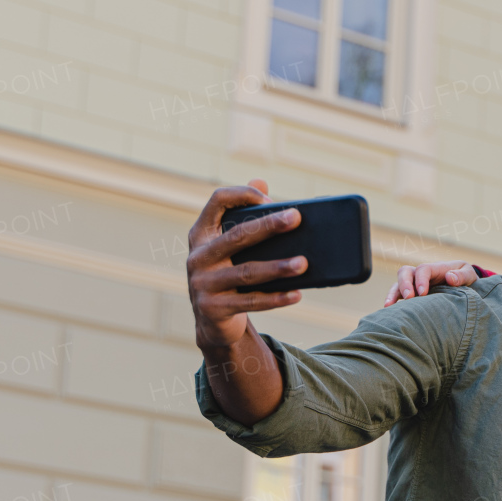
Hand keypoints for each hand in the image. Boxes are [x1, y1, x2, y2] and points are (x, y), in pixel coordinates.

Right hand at [186, 179, 306, 348]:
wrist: (212, 320)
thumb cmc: (227, 273)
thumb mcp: (229, 246)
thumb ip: (243, 214)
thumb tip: (261, 180)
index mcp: (201, 234)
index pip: (217, 201)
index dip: (242, 194)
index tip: (268, 198)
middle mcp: (197, 257)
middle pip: (237, 236)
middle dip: (268, 226)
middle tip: (296, 218)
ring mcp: (202, 284)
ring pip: (247, 273)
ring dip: (278, 268)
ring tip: (303, 263)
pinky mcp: (214, 309)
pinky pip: (250, 302)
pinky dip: (276, 298)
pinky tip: (297, 294)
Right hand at [384, 261, 477, 305]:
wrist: (464, 286)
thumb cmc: (465, 278)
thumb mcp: (469, 274)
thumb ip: (462, 275)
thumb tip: (450, 278)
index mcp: (435, 268)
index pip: (424, 269)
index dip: (421, 279)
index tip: (423, 293)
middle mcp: (421, 275)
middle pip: (406, 272)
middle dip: (405, 284)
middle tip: (409, 298)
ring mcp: (414, 285)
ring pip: (397, 284)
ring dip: (393, 294)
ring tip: (389, 306)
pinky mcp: (411, 296)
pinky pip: (397, 296)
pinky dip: (392, 302)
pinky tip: (389, 312)